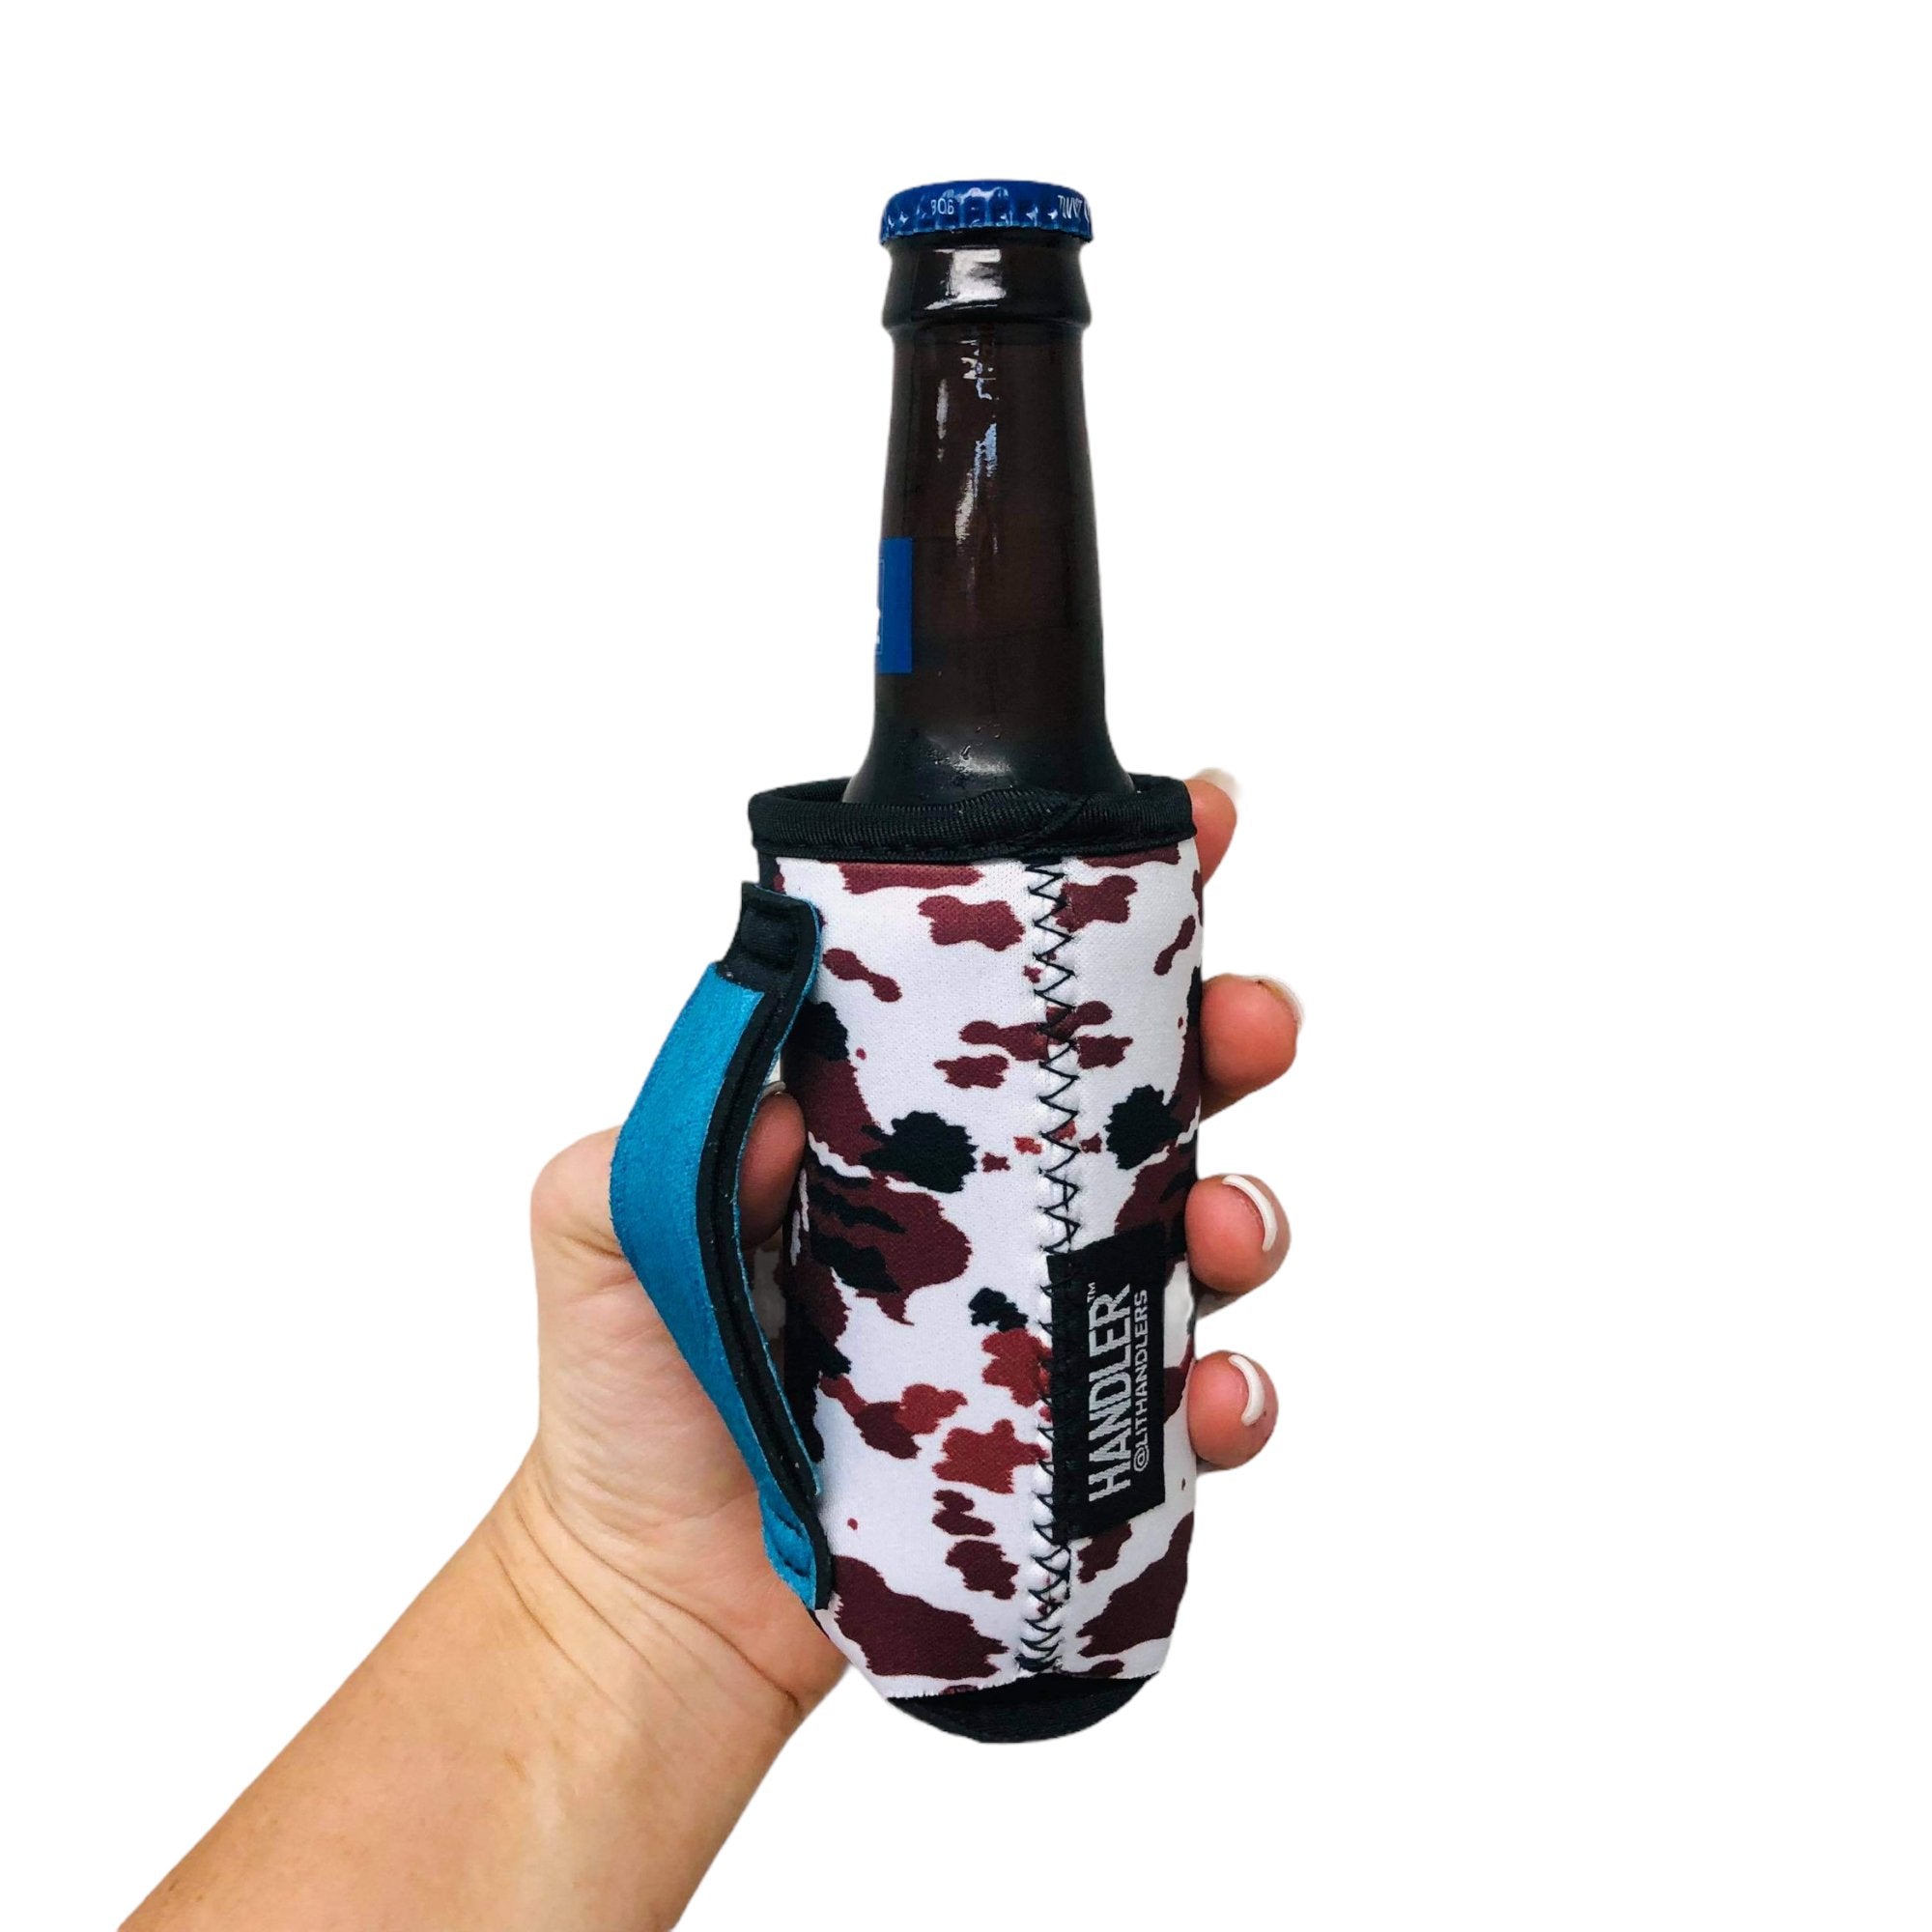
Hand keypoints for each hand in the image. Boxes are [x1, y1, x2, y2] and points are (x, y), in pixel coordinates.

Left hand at [510, 772, 1301, 1718]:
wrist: (655, 1595)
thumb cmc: (627, 1398)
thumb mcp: (602, 1229)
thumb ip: (661, 1136)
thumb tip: (798, 1092)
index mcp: (891, 1122)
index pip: (1004, 986)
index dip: (1109, 903)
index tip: (1196, 826)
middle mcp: (985, 1204)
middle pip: (1141, 1091)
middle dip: (1224, 1035)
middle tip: (1252, 1023)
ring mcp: (1038, 1319)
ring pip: (1191, 1232)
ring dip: (1246, 1209)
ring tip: (1228, 1232)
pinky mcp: (1073, 1440)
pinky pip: (1184, 1404)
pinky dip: (1229, 1395)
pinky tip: (1219, 1397)